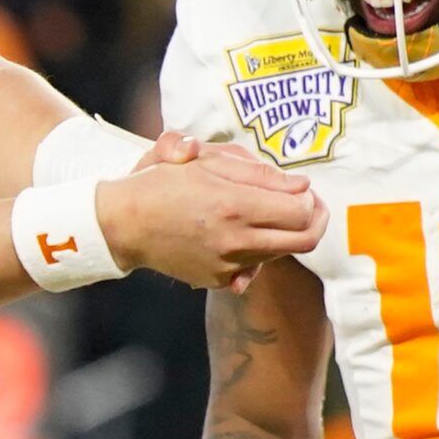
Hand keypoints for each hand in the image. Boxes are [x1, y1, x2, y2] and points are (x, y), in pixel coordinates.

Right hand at [131, 134, 304, 291]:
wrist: (122, 222)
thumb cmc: (160, 180)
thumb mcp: (203, 158)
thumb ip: (255, 170)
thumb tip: (300, 185)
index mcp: (234, 205)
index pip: (302, 211)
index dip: (311, 198)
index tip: (304, 189)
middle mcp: (235, 240)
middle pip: (306, 240)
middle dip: (316, 220)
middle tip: (310, 206)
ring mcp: (227, 265)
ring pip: (282, 254)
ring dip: (286, 234)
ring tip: (270, 213)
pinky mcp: (217, 280)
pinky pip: (254, 267)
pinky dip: (257, 250)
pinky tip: (241, 232)